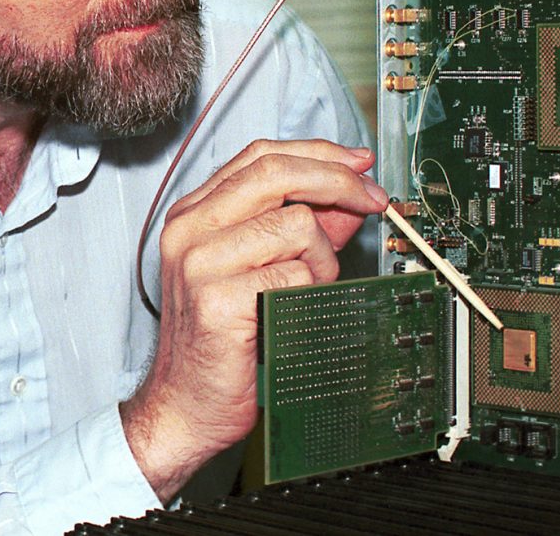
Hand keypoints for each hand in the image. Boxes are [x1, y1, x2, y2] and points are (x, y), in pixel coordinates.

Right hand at [120, 139, 386, 501]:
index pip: (261, 156)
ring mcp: (199, 261)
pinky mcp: (217, 298)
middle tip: (373, 200)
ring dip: (322, 259)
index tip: (359, 164)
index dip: (318, 153)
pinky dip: (309, 293)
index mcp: (195, 213)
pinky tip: (290, 314)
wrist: (185, 406)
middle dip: (338, 182)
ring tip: (306, 290)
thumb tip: (351, 195)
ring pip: (295, 226)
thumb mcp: (265, 266)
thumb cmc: (222, 341)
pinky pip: (295, 275)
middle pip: (277, 173)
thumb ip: (304, 227)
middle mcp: (189, 228)